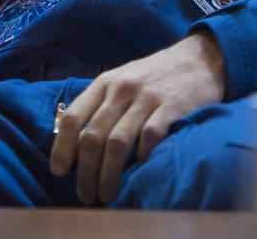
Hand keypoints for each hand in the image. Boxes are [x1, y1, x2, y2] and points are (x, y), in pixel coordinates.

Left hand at [48, 32, 227, 204]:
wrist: (198, 60)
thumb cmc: (154, 77)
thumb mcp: (121, 81)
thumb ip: (101, 106)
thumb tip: (77, 145)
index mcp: (104, 83)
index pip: (73, 117)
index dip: (62, 147)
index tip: (58, 171)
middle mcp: (121, 89)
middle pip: (93, 136)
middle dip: (85, 171)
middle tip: (85, 195)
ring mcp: (146, 98)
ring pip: (117, 143)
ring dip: (108, 175)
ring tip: (107, 195)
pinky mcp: (172, 107)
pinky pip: (150, 137)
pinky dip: (141, 159)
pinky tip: (138, 174)